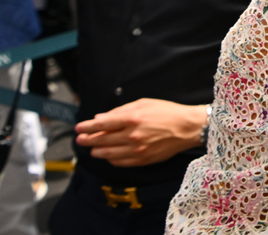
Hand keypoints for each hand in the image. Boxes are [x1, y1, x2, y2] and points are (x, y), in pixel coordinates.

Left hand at [75, 99, 207, 166]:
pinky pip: (120, 162)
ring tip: (93, 149)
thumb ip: (121, 111)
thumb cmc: (167, 113)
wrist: (188, 128)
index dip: (87, 127)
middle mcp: (132, 135)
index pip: (101, 125)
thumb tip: (101, 118)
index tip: (79, 128)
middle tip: (80, 140)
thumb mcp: (144, 104)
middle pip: (101, 140)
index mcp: (132, 119)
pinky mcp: (142, 159)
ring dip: (97, 151)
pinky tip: (108, 155)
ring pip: (108, 153)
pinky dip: (111, 159)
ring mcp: (137, 149)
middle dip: (87, 140)